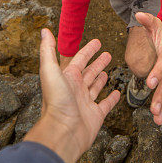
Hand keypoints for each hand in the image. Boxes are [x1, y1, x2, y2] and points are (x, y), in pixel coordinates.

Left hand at [24, 29, 120, 162]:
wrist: (63, 131)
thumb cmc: (56, 102)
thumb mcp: (50, 71)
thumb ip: (48, 51)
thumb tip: (44, 31)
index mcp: (67, 78)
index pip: (79, 60)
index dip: (88, 50)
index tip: (97, 42)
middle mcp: (76, 89)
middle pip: (89, 72)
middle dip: (97, 63)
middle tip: (108, 54)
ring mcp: (86, 103)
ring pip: (95, 87)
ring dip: (101, 78)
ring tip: (108, 71)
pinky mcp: (95, 116)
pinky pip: (105, 104)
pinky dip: (111, 98)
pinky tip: (116, 92)